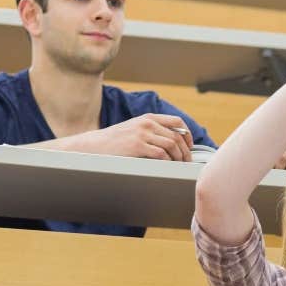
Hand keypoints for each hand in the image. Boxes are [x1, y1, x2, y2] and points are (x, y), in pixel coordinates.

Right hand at [77, 114, 191, 160]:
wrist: (95, 145)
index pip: (176, 122)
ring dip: (179, 158)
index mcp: (148, 118)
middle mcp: (147, 123)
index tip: (189, 146)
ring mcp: (142, 134)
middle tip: (187, 161)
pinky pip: (161, 154)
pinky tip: (168, 167)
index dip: (187, 134)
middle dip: (186, 151)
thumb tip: (172, 142)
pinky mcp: (137, 146)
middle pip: (177, 136)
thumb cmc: (115, 141)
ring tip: (179, 166)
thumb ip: (151, 131)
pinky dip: (168, 162)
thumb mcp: (135, 129)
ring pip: (172, 145)